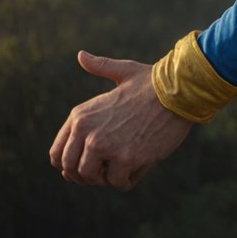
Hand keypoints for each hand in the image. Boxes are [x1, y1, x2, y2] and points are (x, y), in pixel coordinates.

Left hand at [48, 51, 192, 189]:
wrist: (179, 90)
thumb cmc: (153, 81)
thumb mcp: (122, 71)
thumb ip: (99, 67)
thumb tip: (81, 55)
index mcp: (81, 115)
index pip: (57, 153)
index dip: (69, 165)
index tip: (86, 165)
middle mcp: (87, 132)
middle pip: (71, 171)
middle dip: (87, 176)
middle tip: (105, 172)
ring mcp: (106, 146)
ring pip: (93, 179)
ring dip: (107, 178)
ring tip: (122, 168)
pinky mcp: (127, 158)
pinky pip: (118, 182)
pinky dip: (127, 180)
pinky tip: (137, 167)